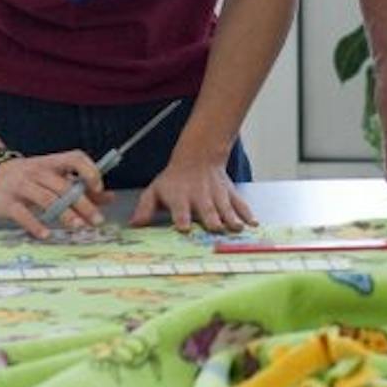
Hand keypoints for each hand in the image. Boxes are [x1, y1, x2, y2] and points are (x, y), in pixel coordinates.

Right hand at [0, 151, 111, 238]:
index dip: (89, 170)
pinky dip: (35, 225)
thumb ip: (79, 187)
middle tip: (97, 220)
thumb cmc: (28, 179)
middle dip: (83, 204)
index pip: (74, 157)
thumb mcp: (52, 178)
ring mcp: (21, 185)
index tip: (99, 188)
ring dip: (65, 214)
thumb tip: (109, 198)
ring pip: (47, 199)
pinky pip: (23, 214)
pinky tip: (46, 234)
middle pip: (64, 185)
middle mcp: (37, 171)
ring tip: (79, 227)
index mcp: (51, 163)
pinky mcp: (7, 202)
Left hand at [129, 157, 256, 232]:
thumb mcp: (155, 190)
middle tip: (215, 228)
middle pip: (206, 209)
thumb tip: (134, 225)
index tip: (185, 227)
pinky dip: (247, 213)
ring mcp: (217, 195)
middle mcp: (200, 196)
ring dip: (231, 217)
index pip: (180, 208)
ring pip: (225, 207)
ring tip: (237, 227)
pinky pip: (240, 203)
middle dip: (211, 218)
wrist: (198, 158)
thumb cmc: (174, 180)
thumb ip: (145, 208)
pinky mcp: (230, 194)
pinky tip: (252, 223)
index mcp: (180, 197)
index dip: (182, 217)